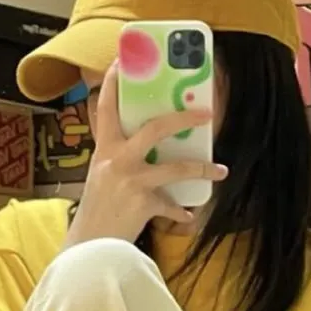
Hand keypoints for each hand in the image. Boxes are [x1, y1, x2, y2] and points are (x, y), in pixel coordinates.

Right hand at [64, 61, 227, 246]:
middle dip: (183, 119)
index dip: (112, 84)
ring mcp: (132, 180)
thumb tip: (147, 153)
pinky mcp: (144, 203)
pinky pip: (171, 206)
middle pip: (155, 128)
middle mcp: (117, 160)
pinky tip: (189, 216)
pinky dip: (181, 212)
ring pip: (175, 167)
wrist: (90, 246)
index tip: (120, 63)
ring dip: (202, 168)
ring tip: (220, 171)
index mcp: (104, 150)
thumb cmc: (96, 213)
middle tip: (204, 114)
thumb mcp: (101, 179)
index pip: (105, 108)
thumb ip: (119, 161)